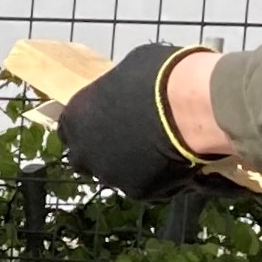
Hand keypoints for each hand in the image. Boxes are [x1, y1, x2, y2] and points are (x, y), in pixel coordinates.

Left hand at [54, 43, 218, 200]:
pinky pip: (147, 185)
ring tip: (163, 149)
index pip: (70, 129)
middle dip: (105, 151)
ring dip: (133, 165)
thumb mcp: (130, 70)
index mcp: (74, 119)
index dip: (90, 127)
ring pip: (117, 174)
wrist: (191, 106)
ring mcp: (109, 175)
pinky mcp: (136, 191)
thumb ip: (117, 90)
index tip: (108, 122)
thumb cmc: (160, 76)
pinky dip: (160, 177)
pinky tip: (180, 162)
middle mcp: (84, 152)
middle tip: (133, 138)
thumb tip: (126, 93)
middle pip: (88, 157)